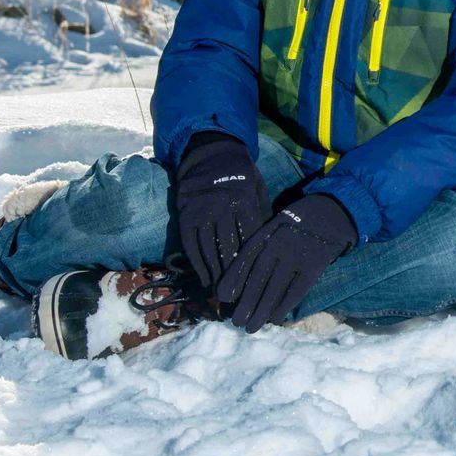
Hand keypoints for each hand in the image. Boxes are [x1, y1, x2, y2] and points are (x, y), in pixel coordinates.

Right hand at [174, 132, 273, 288]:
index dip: (252, 263)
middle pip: (229, 249)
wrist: (211, 156)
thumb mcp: (259, 190)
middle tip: (239, 299)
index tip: (256, 284)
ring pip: (209, 250)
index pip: (250, 239)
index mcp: (244, 201)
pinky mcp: (185, 218)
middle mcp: (221, 208)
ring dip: (216, 276)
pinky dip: (198, 266)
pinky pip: (191, 246)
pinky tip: (206, 280)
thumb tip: (270, 246)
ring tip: (223, 297)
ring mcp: (201, 213)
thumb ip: (263, 216)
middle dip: (234, 277)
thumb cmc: (243, 176)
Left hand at [214, 193, 358, 332]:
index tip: (224, 298)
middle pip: (257, 279)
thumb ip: (259, 246)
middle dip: (245, 303)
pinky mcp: (314, 266)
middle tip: (236, 322)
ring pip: (275, 288)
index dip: (233, 279)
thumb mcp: (275, 226)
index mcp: (267, 233)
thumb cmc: (298, 223)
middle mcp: (279, 244)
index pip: (245, 259)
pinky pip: (296, 290)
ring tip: (251, 328)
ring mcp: (297, 255)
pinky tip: (275, 319)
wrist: (333, 211)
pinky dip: (284, 306)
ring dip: (261, 311)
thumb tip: (242, 271)